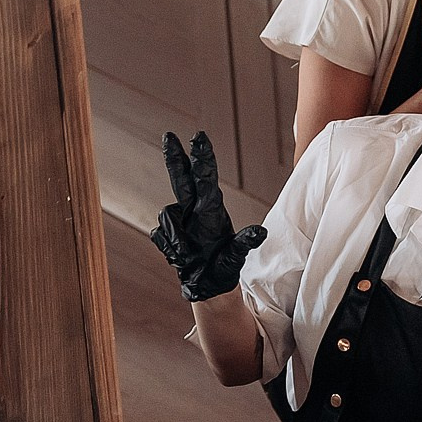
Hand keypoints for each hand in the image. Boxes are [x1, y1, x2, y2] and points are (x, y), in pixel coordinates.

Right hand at [150, 132, 265, 301]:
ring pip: (167, 215)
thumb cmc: (225, 266)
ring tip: (187, 255)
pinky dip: (170, 248)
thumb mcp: (237, 255)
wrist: (208, 285)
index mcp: (211, 209)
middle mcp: (194, 210)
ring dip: (176, 236)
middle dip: (175, 158)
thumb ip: (245, 243)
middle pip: (181, 178)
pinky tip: (181, 259)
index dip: (201, 157)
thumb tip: (261, 233)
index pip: (205, 177)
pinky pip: (160, 234)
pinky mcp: (168, 234)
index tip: (198, 137)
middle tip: (168, 135)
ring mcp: (180, 221)